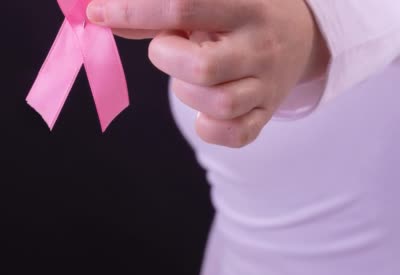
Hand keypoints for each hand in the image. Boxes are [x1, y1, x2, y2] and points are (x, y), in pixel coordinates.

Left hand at [87, 0, 329, 147]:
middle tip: (168, 49)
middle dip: (166, 58)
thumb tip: (102, 17)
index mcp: (246, 5)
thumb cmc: (238, 14)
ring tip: (192, 75)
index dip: (132, 10)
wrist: (301, 35)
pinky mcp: (265, 114)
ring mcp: (266, 84)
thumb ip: (157, 12)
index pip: (182, 5)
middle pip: (202, 68)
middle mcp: (260, 47)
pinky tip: (204, 106)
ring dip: (187, 92)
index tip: (98, 13)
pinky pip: (234, 135)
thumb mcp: (208, 1)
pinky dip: (209, 126)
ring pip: (218, 103)